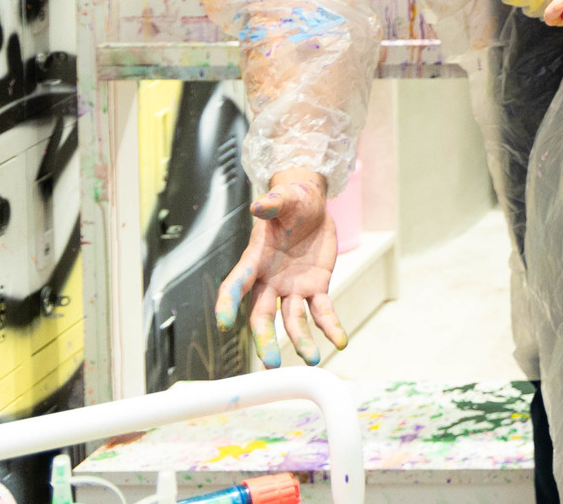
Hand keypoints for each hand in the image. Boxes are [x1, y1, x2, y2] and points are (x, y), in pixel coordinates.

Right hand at [214, 169, 346, 366]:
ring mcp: (292, 288)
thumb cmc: (292, 202)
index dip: (227, 303)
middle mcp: (269, 281)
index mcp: (255, 260)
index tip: (222, 324)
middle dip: (264, 339)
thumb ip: (274, 203)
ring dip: (301, 340)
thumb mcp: (285, 199)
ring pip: (293, 321)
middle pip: (261, 315)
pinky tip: (340, 342)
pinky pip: (322, 312)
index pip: (236, 285)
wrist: (310, 206)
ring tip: (313, 359)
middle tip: (270, 363)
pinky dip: (331, 327)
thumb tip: (260, 204)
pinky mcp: (315, 289)